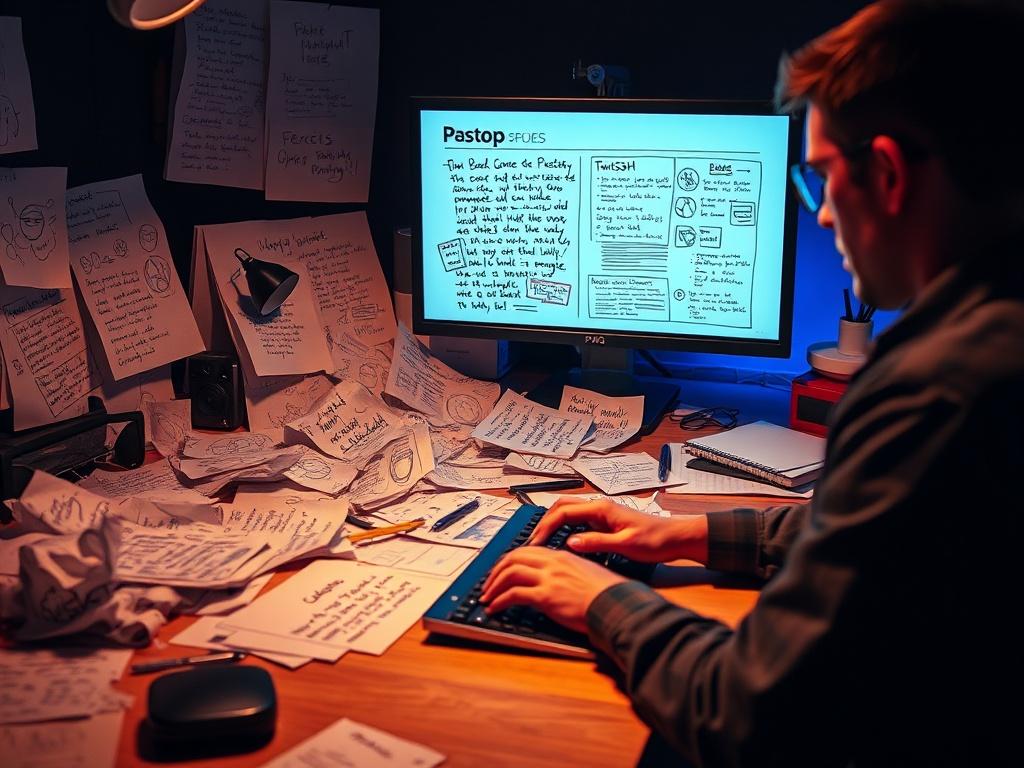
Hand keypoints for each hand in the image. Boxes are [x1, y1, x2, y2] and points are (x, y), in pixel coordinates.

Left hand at [480, 547, 624, 632]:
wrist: (616, 605)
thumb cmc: (608, 594)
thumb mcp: (586, 574)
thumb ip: (568, 573)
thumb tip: (557, 581)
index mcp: (562, 556)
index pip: (528, 551)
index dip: (510, 560)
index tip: (502, 571)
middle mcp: (553, 563)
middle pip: (514, 558)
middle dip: (496, 571)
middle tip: (488, 584)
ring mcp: (549, 578)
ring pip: (510, 573)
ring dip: (494, 586)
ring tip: (487, 597)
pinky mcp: (546, 596)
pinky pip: (513, 595)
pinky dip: (500, 601)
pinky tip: (495, 608)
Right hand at [528, 498, 708, 563]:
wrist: (675, 538)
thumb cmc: (655, 541)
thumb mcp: (626, 545)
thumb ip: (597, 542)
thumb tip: (570, 542)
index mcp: (601, 509)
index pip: (563, 513)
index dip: (545, 527)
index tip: (535, 544)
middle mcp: (599, 507)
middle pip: (561, 507)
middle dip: (543, 523)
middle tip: (532, 542)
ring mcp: (601, 514)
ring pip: (568, 512)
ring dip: (552, 524)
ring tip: (541, 542)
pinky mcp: (605, 522)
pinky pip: (577, 521)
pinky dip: (564, 528)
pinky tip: (560, 542)